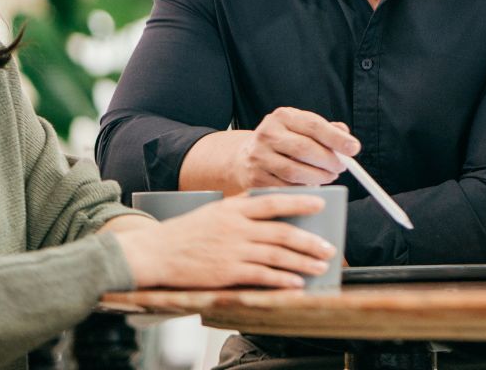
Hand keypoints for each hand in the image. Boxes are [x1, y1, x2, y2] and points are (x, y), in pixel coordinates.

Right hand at [111, 194, 337, 289]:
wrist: (157, 252)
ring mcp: (233, 251)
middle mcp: (236, 228)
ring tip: (320, 266)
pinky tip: (296, 283)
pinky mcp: (228, 273)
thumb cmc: (187, 233)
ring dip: (302, 262)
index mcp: (234, 209)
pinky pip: (262, 276)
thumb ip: (241, 209)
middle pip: (282, 232)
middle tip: (329, 247)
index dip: (300, 201)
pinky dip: (282, 280)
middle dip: (310, 241)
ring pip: (277, 255)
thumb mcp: (215, 211)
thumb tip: (272, 207)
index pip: (273, 202)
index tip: (320, 203)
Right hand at [232, 107, 360, 190]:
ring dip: (318, 177)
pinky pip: (286, 187)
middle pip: (304, 149)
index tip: (354, 149)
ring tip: (329, 176)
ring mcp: (259, 156)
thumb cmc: (283, 141)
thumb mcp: (300, 128)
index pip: (313, 125)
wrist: (245, 156)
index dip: (336, 138)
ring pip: (295, 172)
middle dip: (329, 161)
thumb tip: (347, 139)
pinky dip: (303, 189)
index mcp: (283, 116)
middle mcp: (268, 133)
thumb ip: (325, 130)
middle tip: (341, 167)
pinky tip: (311, 185)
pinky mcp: (256, 178)